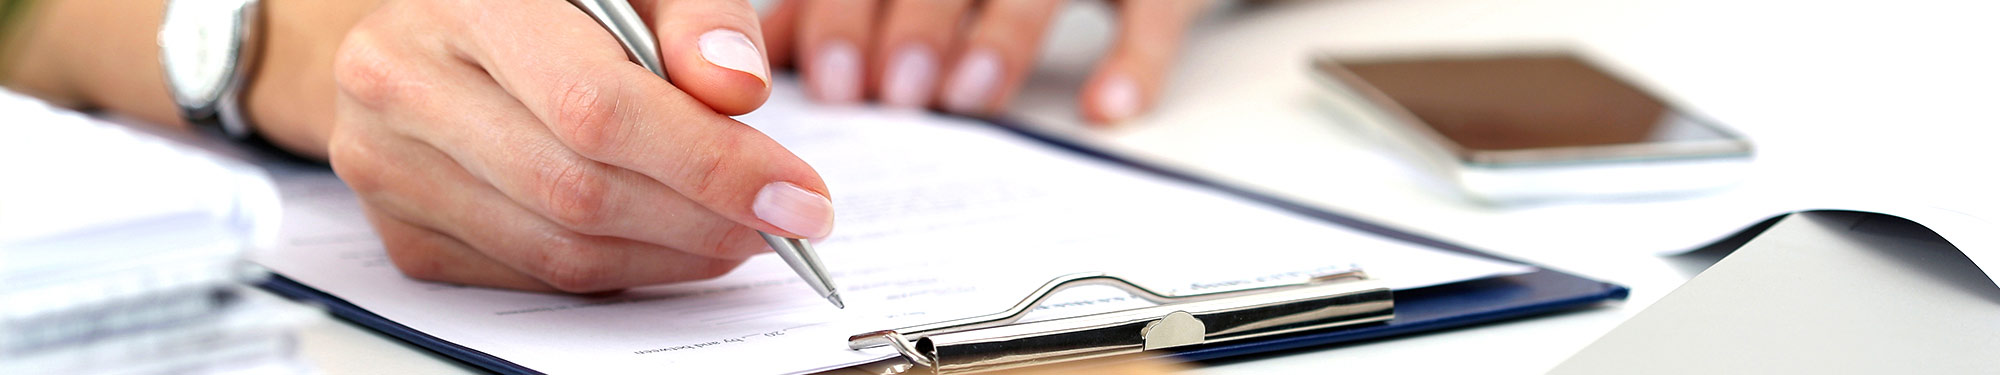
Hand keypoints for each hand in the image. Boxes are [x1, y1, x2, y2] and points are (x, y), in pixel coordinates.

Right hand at [328, 0, 834, 292]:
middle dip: (705, 218)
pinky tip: (671, 241)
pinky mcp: (403, 231)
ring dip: (672, 255)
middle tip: (783, 221)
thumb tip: (738, 91)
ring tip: (739, 231)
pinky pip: (533, 275)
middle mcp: (403, 83)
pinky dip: (621, 270)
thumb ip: (696, 15)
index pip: (597, 107)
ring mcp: (390, 165)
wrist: (432, 25)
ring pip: (559, 249)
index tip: (796, 195)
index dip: (709, 163)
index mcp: (465, 0)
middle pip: (580, 190)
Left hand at [760, 0, 1210, 124]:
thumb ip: (836, 2)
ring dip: (1005, 35)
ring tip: (968, 96)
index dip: (844, 14)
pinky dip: (1138, 60)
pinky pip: (1155, 9)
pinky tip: (1105, 106)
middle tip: (898, 94)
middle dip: (916, 22)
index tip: (833, 85)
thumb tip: (761, 57)